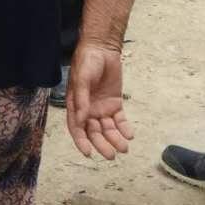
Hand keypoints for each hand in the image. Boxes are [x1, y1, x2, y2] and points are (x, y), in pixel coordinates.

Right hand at [65, 42, 133, 160]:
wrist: (103, 49)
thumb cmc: (87, 61)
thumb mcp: (82, 79)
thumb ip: (81, 99)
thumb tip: (80, 120)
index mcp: (75, 105)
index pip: (76, 127)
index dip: (81, 141)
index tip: (88, 153)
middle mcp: (88, 110)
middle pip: (94, 132)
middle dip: (101, 144)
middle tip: (111, 155)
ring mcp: (102, 108)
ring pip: (108, 129)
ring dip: (115, 139)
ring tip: (124, 147)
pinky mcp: (115, 104)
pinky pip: (120, 120)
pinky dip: (124, 128)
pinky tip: (129, 134)